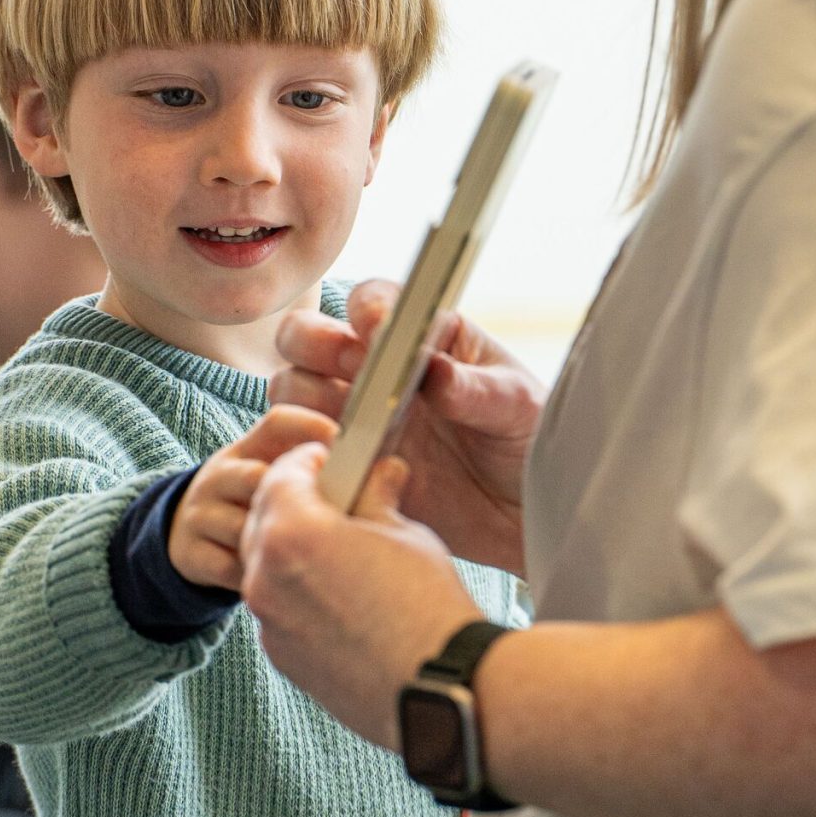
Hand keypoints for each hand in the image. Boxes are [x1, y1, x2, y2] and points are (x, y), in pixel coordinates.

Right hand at [167, 405, 334, 590]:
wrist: (189, 539)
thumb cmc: (254, 507)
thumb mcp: (276, 476)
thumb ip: (322, 472)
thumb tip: (393, 471)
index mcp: (248, 449)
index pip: (277, 423)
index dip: (312, 427)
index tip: (346, 445)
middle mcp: (220, 475)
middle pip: (258, 476)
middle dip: (296, 500)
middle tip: (332, 520)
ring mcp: (201, 513)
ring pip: (244, 525)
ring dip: (279, 543)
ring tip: (310, 556)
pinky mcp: (191, 552)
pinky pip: (232, 566)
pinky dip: (261, 576)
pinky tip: (283, 581)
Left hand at [239, 441, 479, 746]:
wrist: (439, 690)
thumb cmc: (428, 609)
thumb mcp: (406, 534)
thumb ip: (375, 500)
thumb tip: (377, 476)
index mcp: (293, 531)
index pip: (281, 473)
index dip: (308, 460)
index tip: (330, 461)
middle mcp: (265, 576)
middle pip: (264, 518)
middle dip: (296, 502)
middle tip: (338, 501)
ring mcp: (269, 621)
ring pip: (268, 565)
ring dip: (296, 549)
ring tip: (346, 551)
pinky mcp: (281, 656)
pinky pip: (280, 607)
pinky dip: (301, 592)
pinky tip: (346, 597)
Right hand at [271, 282, 545, 571]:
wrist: (521, 515)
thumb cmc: (525, 442)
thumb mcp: (518, 408)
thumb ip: (476, 390)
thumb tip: (437, 373)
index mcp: (418, 336)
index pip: (371, 301)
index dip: (366, 308)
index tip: (379, 329)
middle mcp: (372, 370)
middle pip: (306, 336)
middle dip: (313, 345)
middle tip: (352, 373)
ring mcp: (352, 418)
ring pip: (291, 391)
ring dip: (304, 405)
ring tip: (342, 432)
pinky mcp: (342, 468)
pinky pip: (295, 455)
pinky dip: (300, 457)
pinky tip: (338, 470)